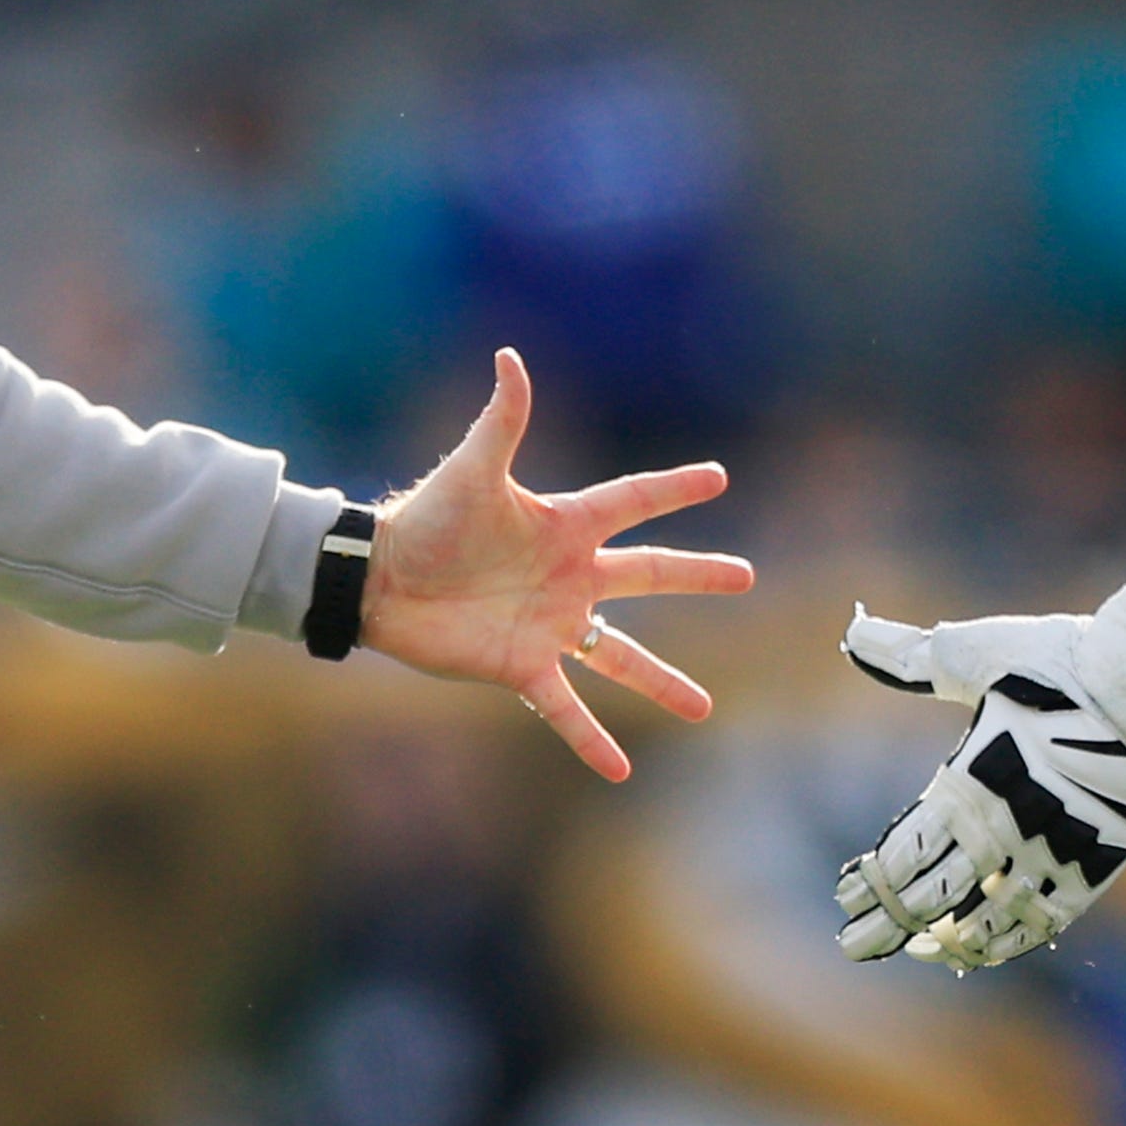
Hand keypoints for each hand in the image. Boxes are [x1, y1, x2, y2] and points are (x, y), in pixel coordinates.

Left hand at [357, 348, 749, 781]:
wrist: (379, 580)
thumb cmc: (426, 520)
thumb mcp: (471, 470)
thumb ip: (502, 421)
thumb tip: (511, 356)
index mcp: (565, 525)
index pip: (633, 501)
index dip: (674, 488)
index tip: (718, 477)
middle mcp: (569, 577)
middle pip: (649, 575)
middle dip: (697, 575)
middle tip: (745, 576)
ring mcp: (551, 625)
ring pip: (620, 656)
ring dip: (661, 682)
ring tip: (703, 709)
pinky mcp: (523, 667)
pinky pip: (566, 708)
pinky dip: (590, 738)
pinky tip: (620, 769)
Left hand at [834, 496, 1125, 969]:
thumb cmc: (1068, 664)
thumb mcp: (979, 652)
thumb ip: (911, 655)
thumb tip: (853, 630)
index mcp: (969, 784)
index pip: (905, 853)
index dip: (872, 883)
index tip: (845, 896)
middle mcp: (1004, 831)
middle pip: (932, 898)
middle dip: (889, 923)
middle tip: (853, 944)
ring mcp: (1051, 857)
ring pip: (984, 923)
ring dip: (945, 943)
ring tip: (917, 952)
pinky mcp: (1095, 869)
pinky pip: (1040, 924)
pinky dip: (1006, 943)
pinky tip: (982, 950)